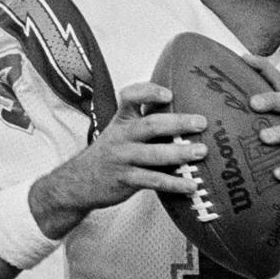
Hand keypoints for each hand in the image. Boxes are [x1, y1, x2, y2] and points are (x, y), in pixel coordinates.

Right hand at [29, 82, 208, 236]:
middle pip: (150, 125)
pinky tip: (191, 185)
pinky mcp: (126, 180)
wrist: (78, 182)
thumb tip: (184, 116)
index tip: (169, 94)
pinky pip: (153, 181)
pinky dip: (174, 183)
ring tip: (201, 152)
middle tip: (201, 122)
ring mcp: (123, 158)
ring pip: (153, 155)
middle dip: (177, 122)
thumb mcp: (120, 132)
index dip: (149, 92)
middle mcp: (121, 136)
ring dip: (179, 153)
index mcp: (121, 120)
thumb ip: (145, 123)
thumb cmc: (110, 154)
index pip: (130, 97)